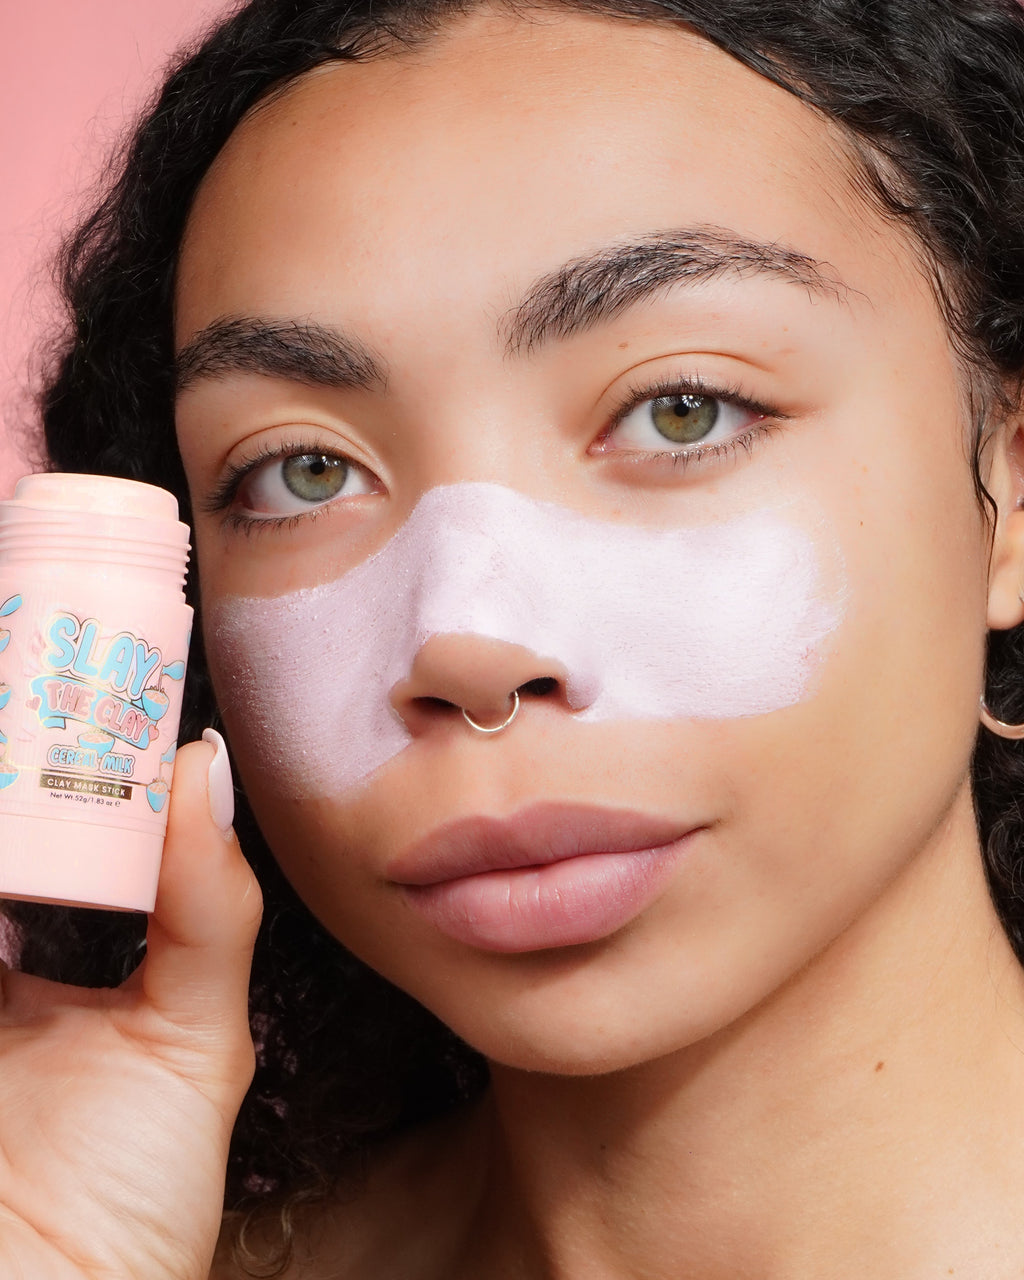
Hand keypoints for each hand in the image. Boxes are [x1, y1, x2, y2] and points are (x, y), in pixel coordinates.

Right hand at [0, 738, 261, 1279]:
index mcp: (48, 979)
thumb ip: (208, 906)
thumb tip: (207, 766)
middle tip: (19, 694)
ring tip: (12, 727)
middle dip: (10, 770)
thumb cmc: (134, 1202)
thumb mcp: (195, 1041)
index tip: (55, 691)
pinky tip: (3, 859)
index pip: (37, 847)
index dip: (40, 771)